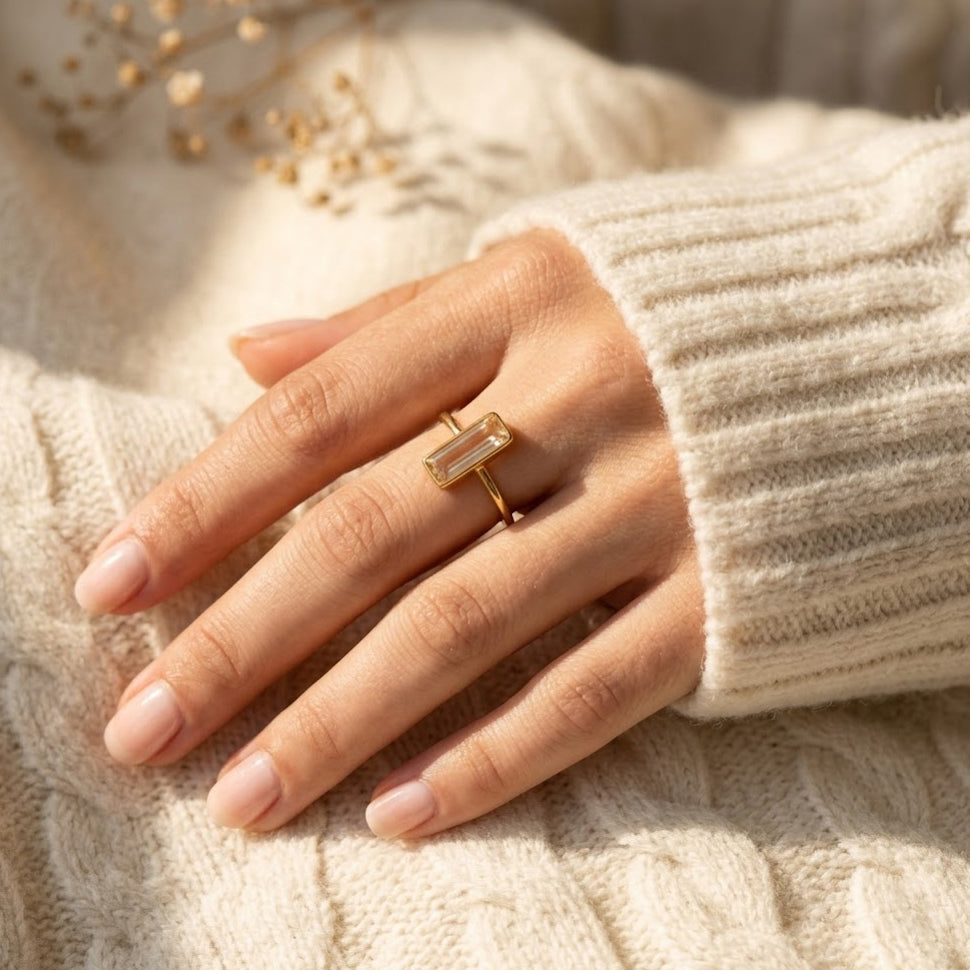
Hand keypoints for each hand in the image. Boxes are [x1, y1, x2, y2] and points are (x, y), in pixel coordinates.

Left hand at [75, 229, 704, 837]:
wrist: (873, 340)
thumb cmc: (670, 313)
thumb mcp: (535, 280)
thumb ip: (391, 326)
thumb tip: (249, 358)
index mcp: (515, 303)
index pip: (320, 414)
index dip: (207, 503)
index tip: (111, 587)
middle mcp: (581, 395)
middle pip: (372, 530)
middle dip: (244, 638)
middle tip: (144, 729)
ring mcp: (659, 498)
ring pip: (467, 622)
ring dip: (343, 720)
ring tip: (247, 797)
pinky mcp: (723, 591)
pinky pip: (593, 690)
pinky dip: (493, 758)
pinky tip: (400, 814)